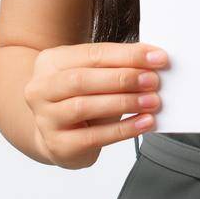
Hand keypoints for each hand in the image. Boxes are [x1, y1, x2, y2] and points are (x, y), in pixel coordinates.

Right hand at [24, 41, 168, 168]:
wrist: (55, 133)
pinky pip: (93, 137)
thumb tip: (153, 61)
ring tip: (151, 101)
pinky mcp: (58, 144)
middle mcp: (41, 88)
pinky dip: (122, 130)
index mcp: (51, 62)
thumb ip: (117, 66)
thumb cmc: (80, 98)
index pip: (93, 53)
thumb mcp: (93, 75)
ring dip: (124, 102)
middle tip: (153, 80)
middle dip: (123, 78)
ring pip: (84, 106)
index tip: (157, 58)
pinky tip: (142, 123)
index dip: (128, 55)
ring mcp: (45, 118)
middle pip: (83, 79)